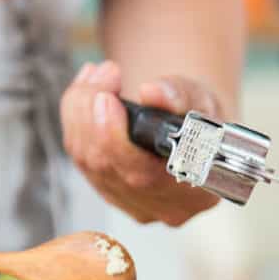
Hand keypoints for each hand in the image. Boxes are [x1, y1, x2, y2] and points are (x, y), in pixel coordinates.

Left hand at [60, 61, 220, 225]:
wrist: (193, 133)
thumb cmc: (202, 121)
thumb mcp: (203, 101)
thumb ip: (181, 96)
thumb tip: (153, 92)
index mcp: (193, 191)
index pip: (142, 175)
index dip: (114, 138)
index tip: (107, 98)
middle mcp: (160, 206)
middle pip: (106, 165)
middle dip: (91, 113)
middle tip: (105, 73)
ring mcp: (130, 203)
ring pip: (86, 160)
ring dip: (80, 111)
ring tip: (97, 75)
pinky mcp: (108, 192)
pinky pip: (79, 158)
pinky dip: (75, 120)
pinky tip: (86, 92)